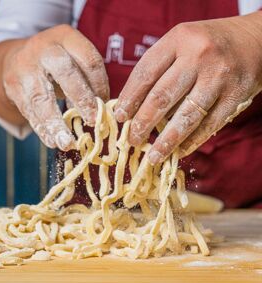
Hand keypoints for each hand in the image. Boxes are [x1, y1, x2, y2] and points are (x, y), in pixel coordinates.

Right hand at [2, 25, 108, 149]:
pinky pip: (29, 111)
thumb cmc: (54, 65)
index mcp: (66, 38)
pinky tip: (52, 141)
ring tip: (67, 143)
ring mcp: (25, 67)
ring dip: (55, 123)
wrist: (16, 59)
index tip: (105, 106)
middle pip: (65, 73)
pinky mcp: (13, 87)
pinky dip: (41, 128)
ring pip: (41, 97)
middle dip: (81, 99)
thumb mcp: (72, 61)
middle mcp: (44, 49)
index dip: (100, 85)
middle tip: (93, 121)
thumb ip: (87, 80)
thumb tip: (104, 112)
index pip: (90, 60)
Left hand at [115, 12, 261, 162]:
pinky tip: (179, 152)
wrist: (254, 40)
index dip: (129, 99)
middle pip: (162, 96)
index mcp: (178, 40)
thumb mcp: (180, 45)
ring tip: (153, 157)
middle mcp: (198, 56)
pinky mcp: (236, 96)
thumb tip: (134, 109)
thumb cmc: (206, 46)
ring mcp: (219, 77)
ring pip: (186, 116)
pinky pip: (209, 125)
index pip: (145, 73)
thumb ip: (158, 70)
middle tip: (132, 140)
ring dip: (166, 141)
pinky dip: (191, 142)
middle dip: (143, 123)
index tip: (119, 118)